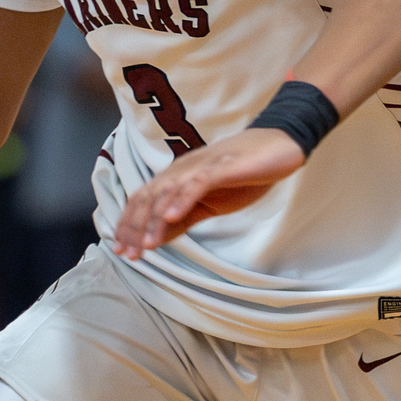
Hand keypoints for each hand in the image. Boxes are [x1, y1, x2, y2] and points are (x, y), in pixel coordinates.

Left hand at [112, 129, 303, 259]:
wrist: (278, 147)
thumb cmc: (243, 176)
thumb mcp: (209, 205)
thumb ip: (183, 220)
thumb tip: (156, 239)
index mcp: (176, 179)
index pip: (143, 201)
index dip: (129, 226)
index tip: (122, 251)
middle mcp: (181, 171)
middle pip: (149, 197)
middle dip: (135, 227)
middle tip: (129, 253)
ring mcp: (200, 167)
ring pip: (168, 192)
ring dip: (155, 219)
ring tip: (148, 244)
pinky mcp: (221, 166)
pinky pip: (198, 183)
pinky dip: (183, 199)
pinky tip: (174, 217)